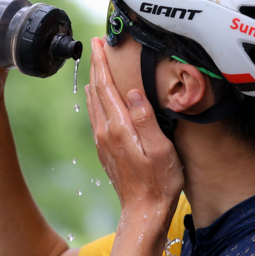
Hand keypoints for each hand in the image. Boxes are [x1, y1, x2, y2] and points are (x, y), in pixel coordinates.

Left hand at [85, 38, 182, 222]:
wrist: (143, 213)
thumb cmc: (159, 183)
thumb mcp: (161, 150)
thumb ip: (146, 119)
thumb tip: (132, 91)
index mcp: (118, 129)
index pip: (106, 87)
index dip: (102, 63)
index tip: (99, 43)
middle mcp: (105, 133)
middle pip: (96, 91)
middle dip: (96, 66)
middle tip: (96, 45)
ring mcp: (102, 143)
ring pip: (94, 103)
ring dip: (94, 81)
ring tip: (96, 64)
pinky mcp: (105, 150)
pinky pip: (96, 116)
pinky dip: (96, 99)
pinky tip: (98, 97)